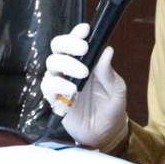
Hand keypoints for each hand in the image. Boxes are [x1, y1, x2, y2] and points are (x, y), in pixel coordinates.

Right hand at [40, 23, 129, 151]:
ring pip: (51, 63)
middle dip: (68, 44)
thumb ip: (109, 72)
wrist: (106, 134)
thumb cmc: (112, 107)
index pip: (76, 40)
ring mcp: (60, 82)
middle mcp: (69, 67)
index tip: (86, 30)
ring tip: (83, 74)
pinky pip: (48, 85)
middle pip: (57, 46)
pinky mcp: (54, 98)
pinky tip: (72, 89)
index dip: (77, 33)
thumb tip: (107, 50)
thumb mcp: (117, 89)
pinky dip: (58, 84)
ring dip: (66, 64)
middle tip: (83, 49)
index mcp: (86, 60)